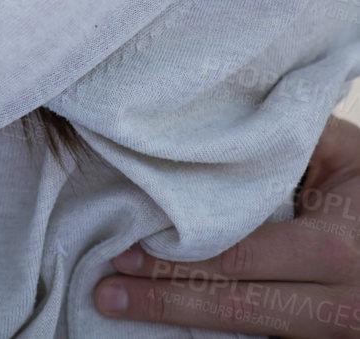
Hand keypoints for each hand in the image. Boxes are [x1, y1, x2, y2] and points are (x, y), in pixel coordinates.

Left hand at [94, 116, 359, 334]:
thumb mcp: (341, 153)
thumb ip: (282, 142)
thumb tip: (206, 123)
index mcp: (335, 249)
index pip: (239, 259)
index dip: (178, 260)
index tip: (125, 249)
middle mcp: (339, 305)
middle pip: (236, 309)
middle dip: (165, 301)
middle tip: (106, 292)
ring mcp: (337, 335)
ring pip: (249, 332)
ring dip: (184, 321)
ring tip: (123, 306)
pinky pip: (269, 338)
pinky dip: (220, 330)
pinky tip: (177, 319)